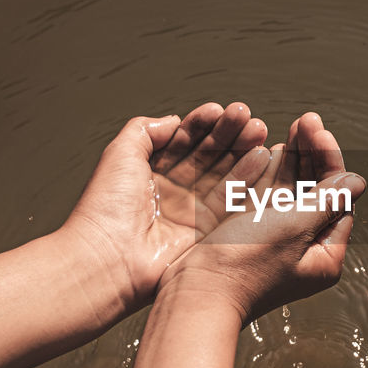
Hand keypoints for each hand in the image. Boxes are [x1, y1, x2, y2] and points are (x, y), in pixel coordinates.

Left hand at [60, 103, 268, 311]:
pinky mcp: (206, 231)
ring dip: (242, 151)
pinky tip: (261, 156)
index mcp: (149, 172)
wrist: (109, 257)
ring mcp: (190, 211)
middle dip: (227, 134)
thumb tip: (174, 119)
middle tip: (246, 116)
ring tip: (259, 130)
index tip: (220, 110)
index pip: (182, 141)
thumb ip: (146, 129)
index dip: (202, 124)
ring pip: (222, 174)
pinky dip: (247, 178)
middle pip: (206, 155)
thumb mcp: (120, 153)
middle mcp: (172, 190)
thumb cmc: (107, 207)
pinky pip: (230, 200)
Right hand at [163, 112, 366, 322]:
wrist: (195, 294)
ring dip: (293, 161)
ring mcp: (275, 244)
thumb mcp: (294, 225)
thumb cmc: (246, 264)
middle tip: (306, 121)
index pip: (338, 198)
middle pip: (316, 193)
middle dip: (312, 155)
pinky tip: (269, 151)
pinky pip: (266, 201)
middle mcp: (303, 250)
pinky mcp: (248, 238)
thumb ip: (327, 200)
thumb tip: (357, 182)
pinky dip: (269, 176)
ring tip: (292, 131)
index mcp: (324, 255)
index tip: (317, 131)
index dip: (330, 160)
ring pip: (290, 193)